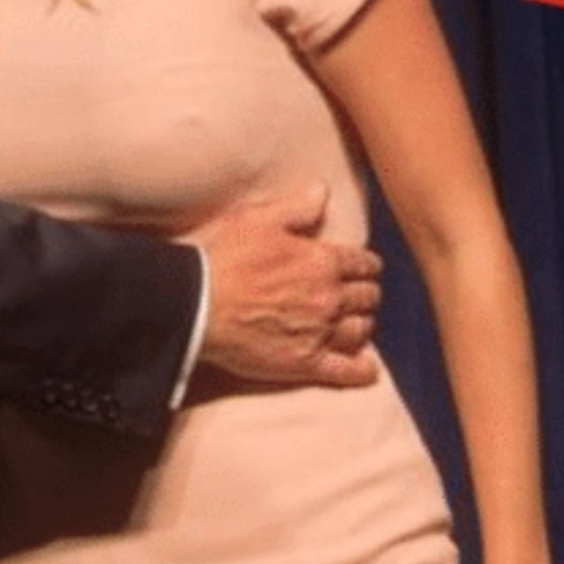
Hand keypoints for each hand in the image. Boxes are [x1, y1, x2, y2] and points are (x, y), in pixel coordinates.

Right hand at [190, 184, 381, 386]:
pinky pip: (345, 371)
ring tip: (357, 322)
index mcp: (322, 261)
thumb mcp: (259, 218)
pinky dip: (361, 371)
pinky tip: (367, 368)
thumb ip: (297, 206)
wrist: (197, 306)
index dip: (367, 263)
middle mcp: (328, 298)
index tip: (366, 267)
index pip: (361, 262)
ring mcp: (320, 333)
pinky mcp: (305, 364)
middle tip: (360, 294)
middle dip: (366, 293)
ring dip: (362, 324)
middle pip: (366, 296)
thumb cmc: (225, 259)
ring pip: (360, 330)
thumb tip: (322, 191)